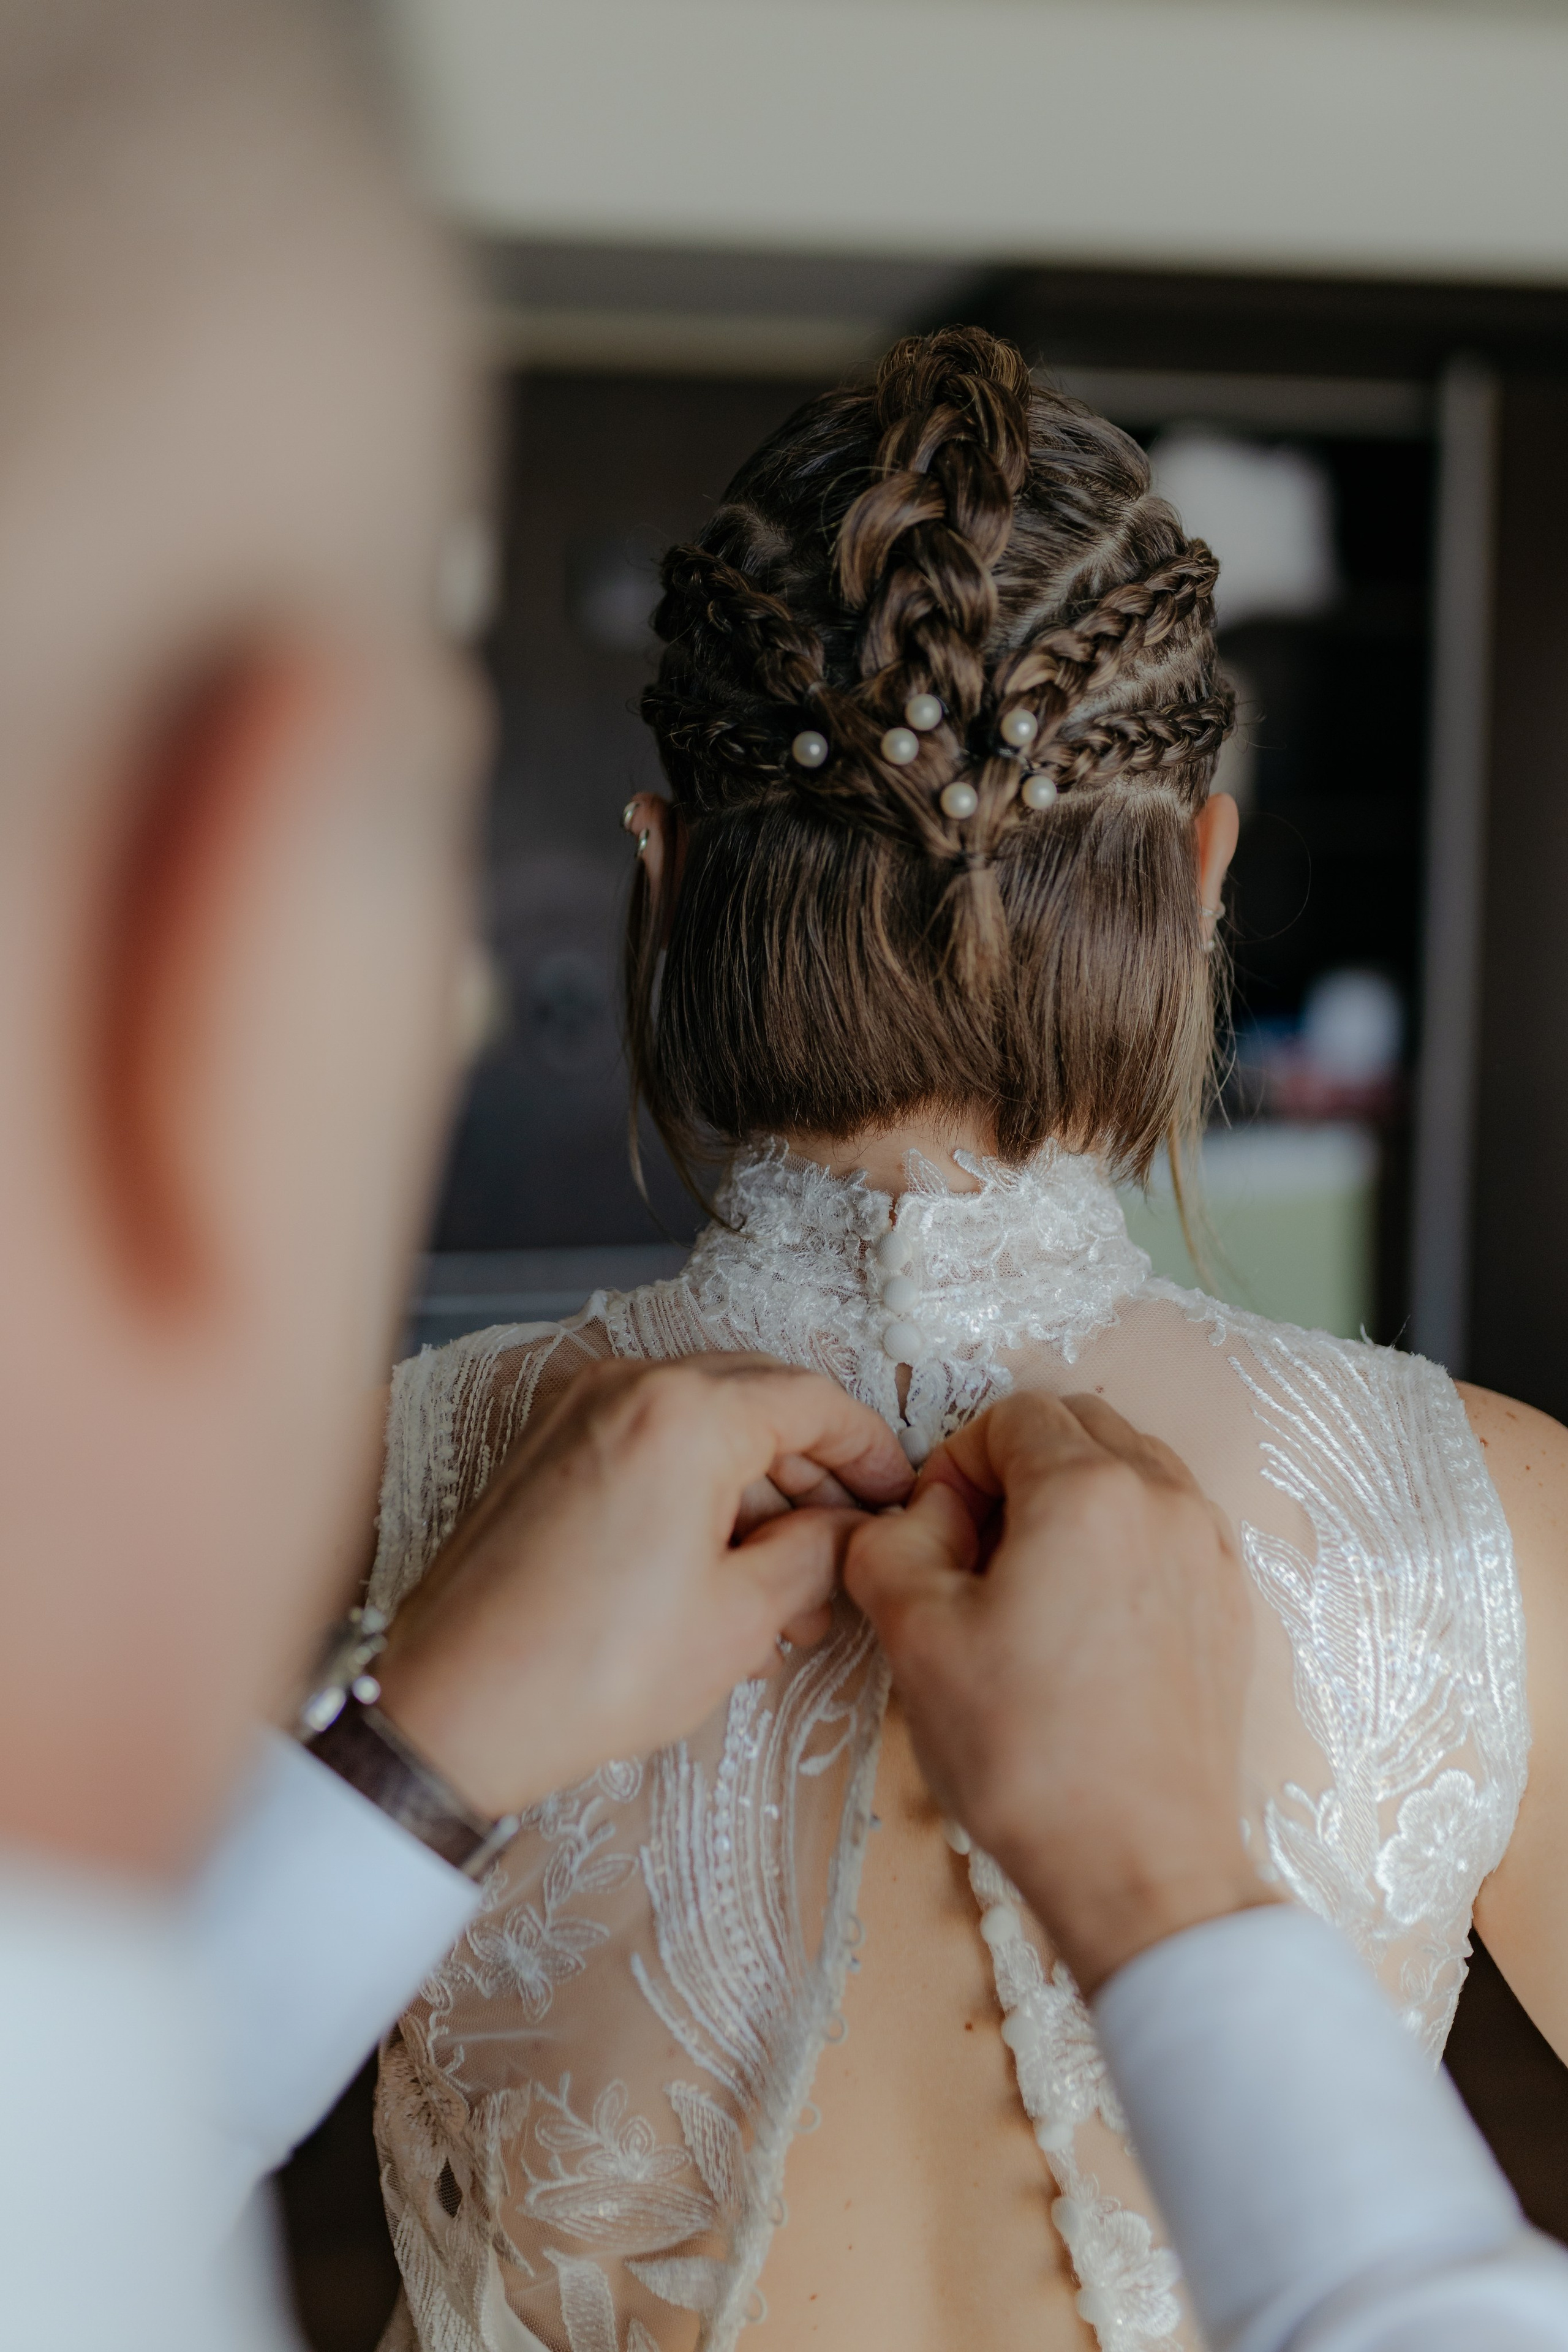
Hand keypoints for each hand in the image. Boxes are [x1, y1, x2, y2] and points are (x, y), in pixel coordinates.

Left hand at [375, 1354, 912, 1816]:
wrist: (453, 1708)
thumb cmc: (591, 1668)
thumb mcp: (740, 1618)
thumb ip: (814, 1553)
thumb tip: (845, 1531)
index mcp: (684, 1412)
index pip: (812, 1399)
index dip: (871, 1448)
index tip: (899, 1494)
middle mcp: (627, 1387)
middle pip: (757, 1401)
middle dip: (814, 1474)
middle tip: (848, 1548)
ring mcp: (577, 1413)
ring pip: (702, 1427)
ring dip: (756, 1491)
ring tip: (787, 1591)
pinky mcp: (546, 1452)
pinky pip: (649, 1447)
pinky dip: (697, 1492)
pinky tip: (722, 1572)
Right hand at [844, 1391, 1275, 1996]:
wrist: (1141, 1868)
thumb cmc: (1028, 1753)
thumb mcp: (915, 1634)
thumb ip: (891, 1541)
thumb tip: (917, 1518)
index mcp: (1090, 1489)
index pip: (1012, 1414)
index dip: (956, 1462)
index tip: (933, 1532)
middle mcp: (1167, 1500)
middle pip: (1080, 1427)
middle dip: (1017, 1469)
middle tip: (974, 1554)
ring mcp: (1212, 1553)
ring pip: (1131, 1474)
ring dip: (1071, 1502)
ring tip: (1028, 1590)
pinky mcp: (1233, 1608)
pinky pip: (1168, 1532)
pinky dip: (1120, 1545)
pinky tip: (1082, 1626)